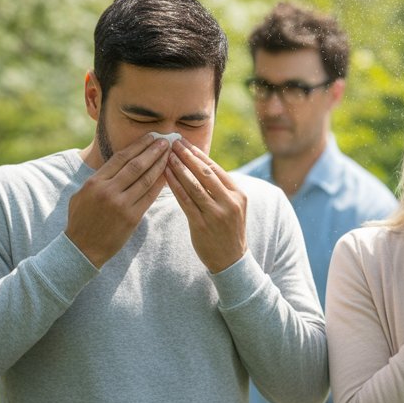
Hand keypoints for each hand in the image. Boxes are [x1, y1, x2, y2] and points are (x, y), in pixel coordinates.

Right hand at [66, 134, 170, 266]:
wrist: (82, 248)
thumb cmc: (81, 219)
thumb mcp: (82, 194)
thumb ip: (99, 178)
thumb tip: (118, 163)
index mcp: (95, 182)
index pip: (121, 158)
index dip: (138, 146)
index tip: (150, 137)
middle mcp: (108, 191)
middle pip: (136, 165)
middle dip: (153, 151)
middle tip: (166, 141)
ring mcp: (121, 205)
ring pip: (145, 180)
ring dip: (160, 165)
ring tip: (169, 154)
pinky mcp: (131, 218)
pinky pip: (149, 197)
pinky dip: (159, 185)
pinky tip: (168, 175)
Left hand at [165, 140, 248, 272]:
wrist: (231, 260)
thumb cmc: (228, 230)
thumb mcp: (232, 207)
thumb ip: (220, 189)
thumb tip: (200, 165)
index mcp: (238, 194)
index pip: (216, 169)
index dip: (199, 154)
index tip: (185, 143)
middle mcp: (229, 202)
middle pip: (205, 173)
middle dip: (187, 156)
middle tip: (173, 143)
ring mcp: (216, 214)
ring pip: (194, 186)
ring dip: (179, 169)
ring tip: (166, 156)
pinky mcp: (202, 225)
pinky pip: (185, 201)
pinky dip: (175, 187)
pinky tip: (166, 177)